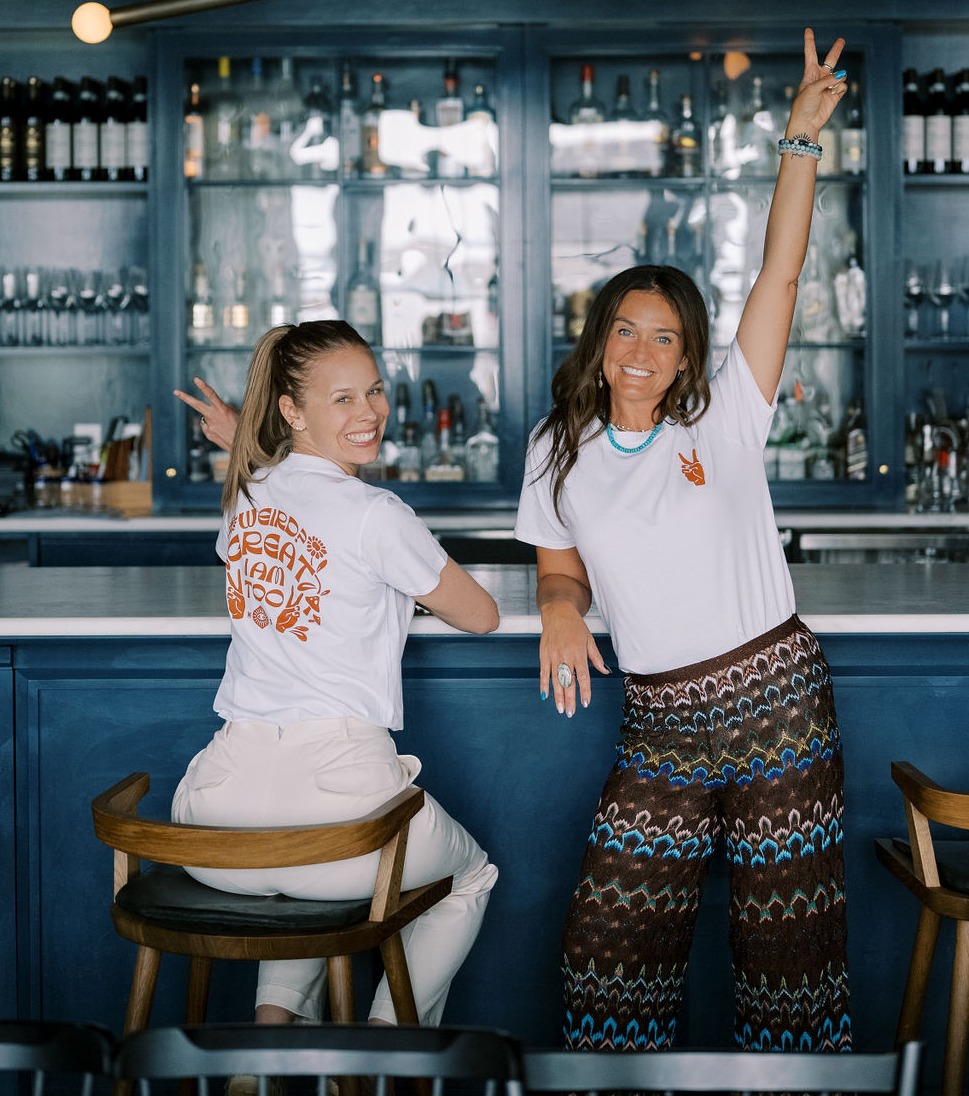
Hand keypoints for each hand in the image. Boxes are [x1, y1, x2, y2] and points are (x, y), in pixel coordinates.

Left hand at [173, 377, 238, 452]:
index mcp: (223, 411)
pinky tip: (222, 431)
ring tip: (226, 425)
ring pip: (206, 417)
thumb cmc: (243, 429)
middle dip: (185, 397)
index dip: (203, 387)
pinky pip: (208, 426)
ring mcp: (210, 427)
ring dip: (213, 417)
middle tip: (175, 391)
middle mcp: (214, 418)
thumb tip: (219, 405)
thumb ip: (227, 408)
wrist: (244, 448)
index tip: (196, 379)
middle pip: (197, 405)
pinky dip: (213, 426)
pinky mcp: (209, 434)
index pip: (211, 395)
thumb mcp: (239, 414)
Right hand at [539, 601, 609, 716]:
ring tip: (560, 709)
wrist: (558, 613)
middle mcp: (566, 656)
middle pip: (568, 681)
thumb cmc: (576, 627)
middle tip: (570, 713)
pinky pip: (543, 672)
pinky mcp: (544, 654)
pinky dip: (544, 685)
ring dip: (557, 696)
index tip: (586, 703)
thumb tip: (605, 671)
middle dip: (569, 699)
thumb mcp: (589, 640)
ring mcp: (553, 656)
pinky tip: (545, 696)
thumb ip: (596, 658)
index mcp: (579, 653)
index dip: (584, 691)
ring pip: (555, 680)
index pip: (583, 676)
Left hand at [787, 28, 847, 137]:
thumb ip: (828, 79)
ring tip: (829, 89)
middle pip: (831, 59)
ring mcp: (829, 85)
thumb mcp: (812, 88)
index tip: (808, 30)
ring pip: (840, 74)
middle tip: (841, 40)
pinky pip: (842, 85)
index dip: (810, 41)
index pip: (810, 53)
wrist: (807, 123)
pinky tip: (833, 94)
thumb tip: (843, 74)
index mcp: (810, 73)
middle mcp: (820, 78)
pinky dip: (839, 88)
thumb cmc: (804, 105)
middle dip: (836, 50)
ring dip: (837, 79)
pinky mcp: (836, 94)